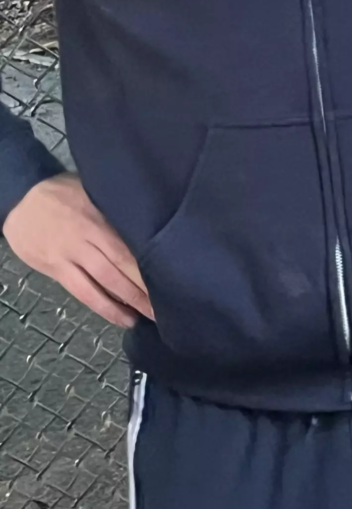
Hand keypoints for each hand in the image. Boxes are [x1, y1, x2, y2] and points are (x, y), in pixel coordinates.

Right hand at [3, 175, 152, 326]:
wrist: (22, 198)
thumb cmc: (64, 192)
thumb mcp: (94, 193)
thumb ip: (116, 213)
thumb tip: (150, 225)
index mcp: (100, 220)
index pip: (129, 247)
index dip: (150, 266)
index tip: (172, 278)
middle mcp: (86, 240)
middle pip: (119, 267)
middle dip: (143, 289)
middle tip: (166, 305)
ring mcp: (69, 256)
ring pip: (102, 284)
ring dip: (125, 303)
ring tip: (146, 317)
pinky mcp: (55, 269)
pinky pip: (81, 292)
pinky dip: (102, 306)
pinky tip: (119, 316)